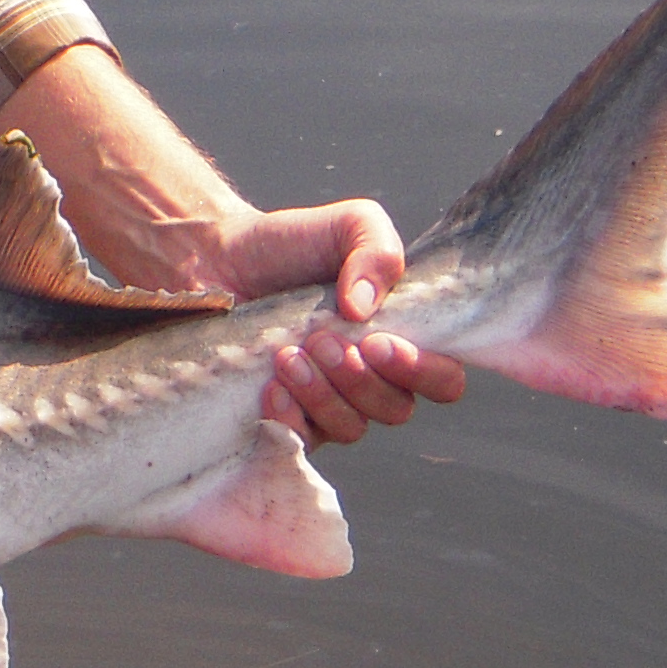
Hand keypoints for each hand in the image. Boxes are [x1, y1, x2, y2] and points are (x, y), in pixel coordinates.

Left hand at [199, 198, 465, 445]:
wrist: (224, 259)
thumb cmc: (296, 243)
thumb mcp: (349, 225)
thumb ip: (378, 251)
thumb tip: (365, 308)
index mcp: (401, 337)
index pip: (442, 379)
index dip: (422, 372)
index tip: (377, 342)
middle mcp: (374, 377)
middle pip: (396, 409)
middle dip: (360, 379)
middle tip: (321, 341)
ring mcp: (332, 402)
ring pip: (352, 428)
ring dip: (323, 396)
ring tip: (287, 355)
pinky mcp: (289, 417)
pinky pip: (304, 442)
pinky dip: (291, 419)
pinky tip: (271, 386)